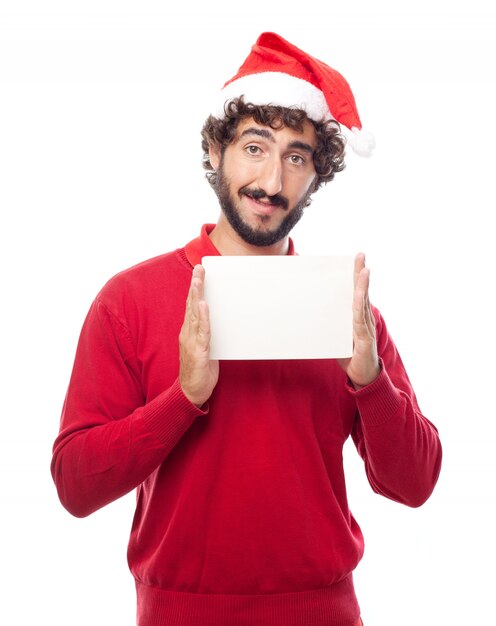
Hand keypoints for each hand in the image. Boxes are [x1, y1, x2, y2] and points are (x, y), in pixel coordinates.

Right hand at [179, 265, 218, 406]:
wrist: (191, 393)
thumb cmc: (199, 371)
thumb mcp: (206, 348)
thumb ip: (208, 334)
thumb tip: (218, 321)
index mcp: (189, 332)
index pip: (191, 306)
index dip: (194, 289)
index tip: (199, 273)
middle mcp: (188, 334)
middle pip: (191, 305)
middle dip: (195, 286)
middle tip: (199, 269)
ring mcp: (191, 342)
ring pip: (194, 315)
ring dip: (197, 296)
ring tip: (199, 281)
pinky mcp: (198, 352)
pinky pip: (202, 332)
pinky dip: (203, 318)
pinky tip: (203, 305)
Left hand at [338, 253, 379, 388]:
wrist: (363, 376)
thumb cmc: (350, 356)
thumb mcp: (336, 337)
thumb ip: (329, 325)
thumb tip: (312, 316)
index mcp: (357, 316)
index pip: (356, 292)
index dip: (356, 276)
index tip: (355, 259)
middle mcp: (364, 318)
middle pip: (362, 291)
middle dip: (360, 273)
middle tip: (360, 255)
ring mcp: (366, 327)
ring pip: (363, 302)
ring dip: (363, 285)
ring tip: (364, 269)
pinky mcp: (364, 337)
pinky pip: (360, 319)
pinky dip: (360, 305)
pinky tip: (359, 295)